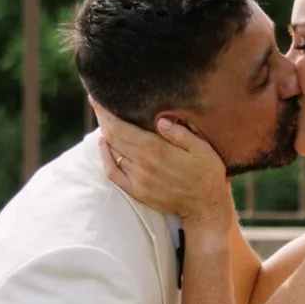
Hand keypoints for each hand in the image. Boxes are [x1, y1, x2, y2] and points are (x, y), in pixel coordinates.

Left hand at [98, 107, 233, 226]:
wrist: (205, 206)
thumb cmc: (207, 173)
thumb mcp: (202, 148)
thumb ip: (181, 133)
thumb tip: (160, 120)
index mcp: (156, 149)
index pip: (121, 126)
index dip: (106, 111)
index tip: (97, 97)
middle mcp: (143, 163)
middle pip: (112, 136)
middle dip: (102, 118)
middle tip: (97, 103)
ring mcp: (137, 179)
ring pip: (112, 151)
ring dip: (105, 133)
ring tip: (103, 119)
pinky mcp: (136, 191)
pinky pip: (112, 173)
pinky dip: (104, 157)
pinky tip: (103, 144)